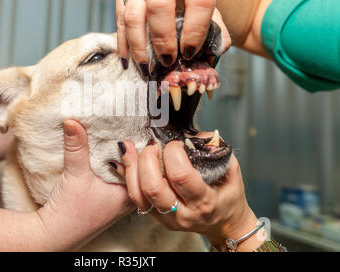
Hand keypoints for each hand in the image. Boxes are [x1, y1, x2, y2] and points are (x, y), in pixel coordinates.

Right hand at [37, 120, 133, 250]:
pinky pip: (117, 176)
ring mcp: (120, 200)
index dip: (140, 143)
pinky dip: (113, 163)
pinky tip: (107, 152)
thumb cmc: (69, 213)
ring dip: (122, 155)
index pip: (145, 164)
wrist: (53, 235)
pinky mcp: (109, 199)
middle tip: (128, 123)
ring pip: (129, 171)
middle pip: (139, 167)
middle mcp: (130, 198)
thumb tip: (73, 121)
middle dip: (133, 146)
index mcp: (131, 195)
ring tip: (118, 133)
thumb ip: (76, 147)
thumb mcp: (74, 174)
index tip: (136, 123)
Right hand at [116, 0, 230, 68]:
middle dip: (162, 39)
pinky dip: (124, 44)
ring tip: (147, 68)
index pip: (199, 1)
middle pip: (159, 6)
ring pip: (133, 15)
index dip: (195, 31)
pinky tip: (129, 61)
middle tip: (166, 61)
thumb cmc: (191, 3)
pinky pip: (120, 20)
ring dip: (139, 47)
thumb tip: (208, 60)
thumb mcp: (208, 14)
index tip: (190, 54)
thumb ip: (214, 36)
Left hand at [117, 140, 262, 251]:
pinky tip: (125, 160)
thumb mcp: (230, 169)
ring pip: (138, 194)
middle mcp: (182, 213)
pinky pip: (134, 197)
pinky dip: (127, 176)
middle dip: (147, 158)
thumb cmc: (227, 194)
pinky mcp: (155, 217)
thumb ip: (212, 148)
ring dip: (131, 166)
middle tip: (153, 145)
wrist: (225, 224)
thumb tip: (188, 133)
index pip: (180, 175)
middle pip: (152, 187)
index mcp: (204, 201)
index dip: (173, 152)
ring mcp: (166, 218)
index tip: (175, 143)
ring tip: (129, 147)